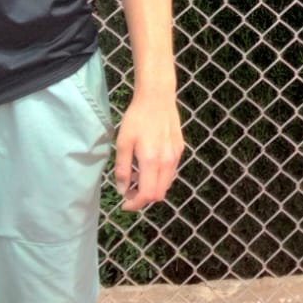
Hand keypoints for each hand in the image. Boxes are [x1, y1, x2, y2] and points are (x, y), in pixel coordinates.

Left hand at [113, 92, 183, 212]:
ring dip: (151, 187)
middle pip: (158, 194)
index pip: (147, 195)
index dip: (135, 204)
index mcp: (151, 160)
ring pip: (166, 184)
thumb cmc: (137, 118)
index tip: (124, 204)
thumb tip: (123, 189)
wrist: (157, 98)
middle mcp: (167, 161)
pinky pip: (170, 172)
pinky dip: (159, 176)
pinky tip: (148, 163)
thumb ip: (122, 168)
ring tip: (136, 174)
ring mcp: (176, 156)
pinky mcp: (180, 149)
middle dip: (143, 198)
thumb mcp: (123, 142)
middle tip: (128, 191)